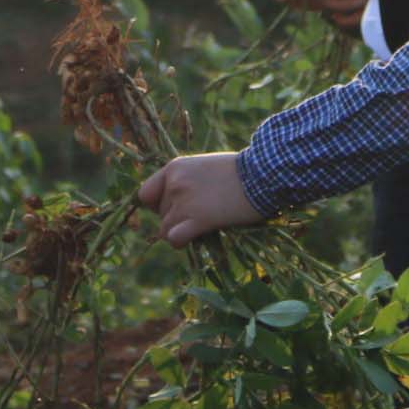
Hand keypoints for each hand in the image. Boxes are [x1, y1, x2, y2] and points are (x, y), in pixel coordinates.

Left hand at [138, 151, 266, 245]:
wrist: (263, 174)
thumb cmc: (241, 171)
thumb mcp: (206, 167)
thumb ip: (187, 182)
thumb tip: (178, 205)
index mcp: (175, 167)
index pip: (145, 194)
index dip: (159, 204)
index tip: (176, 208)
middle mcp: (174, 183)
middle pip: (160, 214)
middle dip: (176, 218)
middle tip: (201, 215)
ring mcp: (184, 201)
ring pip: (165, 230)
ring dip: (181, 231)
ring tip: (203, 225)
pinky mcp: (198, 219)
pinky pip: (173, 239)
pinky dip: (181, 242)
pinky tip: (196, 236)